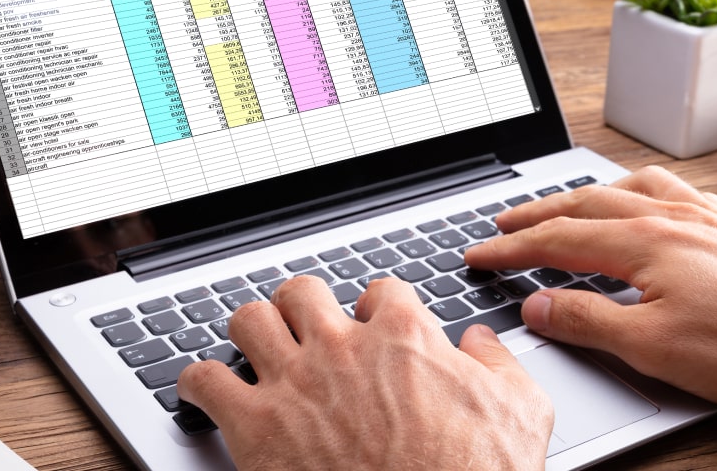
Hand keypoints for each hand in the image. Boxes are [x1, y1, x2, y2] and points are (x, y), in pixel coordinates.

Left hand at [177, 275, 552, 470]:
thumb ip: (500, 366)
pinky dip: (196, 382)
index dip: (378, 308)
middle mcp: (341, 348)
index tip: (374, 326)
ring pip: (248, 318)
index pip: (381, 290)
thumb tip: (480, 343)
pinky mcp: (255, 427)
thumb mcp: (520, 415)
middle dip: (304, 306)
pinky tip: (201, 391)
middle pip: (303, 291)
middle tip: (306, 327)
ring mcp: (293, 383)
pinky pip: (203, 380)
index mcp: (403, 337)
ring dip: (250, 330)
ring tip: (253, 345)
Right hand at [465, 166, 716, 423]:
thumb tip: (536, 306)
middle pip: (582, 205)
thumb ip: (587, 321)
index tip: (479, 253)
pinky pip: (665, 189)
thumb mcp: (653, 348)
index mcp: (642, 242)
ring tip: (558, 203)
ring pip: (623, 190)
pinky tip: (637, 200)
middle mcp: (667, 217)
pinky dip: (632, 190)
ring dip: (580, 196)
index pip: (556, 239)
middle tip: (501, 222)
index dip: (510, 248)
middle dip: (534, 214)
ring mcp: (699, 216)